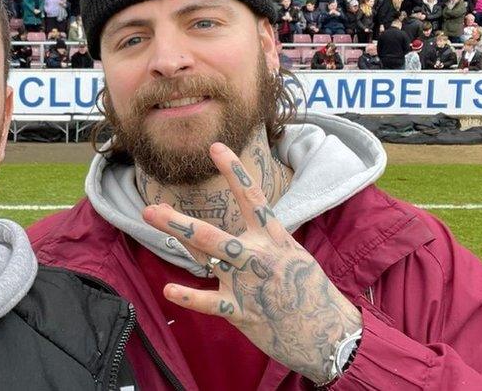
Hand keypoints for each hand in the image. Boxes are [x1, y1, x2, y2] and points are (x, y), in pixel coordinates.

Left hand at [142, 143, 361, 383]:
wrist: (331, 334)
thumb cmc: (307, 292)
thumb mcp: (290, 256)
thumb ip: (255, 243)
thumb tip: (221, 233)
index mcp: (273, 238)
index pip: (252, 198)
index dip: (234, 171)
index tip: (215, 147)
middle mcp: (258, 255)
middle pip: (212, 233)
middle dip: (179, 221)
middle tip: (150, 209)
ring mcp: (248, 283)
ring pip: (209, 255)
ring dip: (178, 237)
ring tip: (152, 218)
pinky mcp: (243, 312)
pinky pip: (212, 303)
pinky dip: (189, 298)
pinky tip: (169, 290)